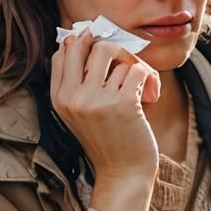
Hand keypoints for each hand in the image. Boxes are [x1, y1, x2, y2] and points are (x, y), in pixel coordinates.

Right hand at [50, 29, 159, 210]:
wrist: (123, 174)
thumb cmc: (107, 140)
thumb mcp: (80, 113)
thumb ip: (77, 82)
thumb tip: (79, 36)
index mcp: (59, 98)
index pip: (63, 52)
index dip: (83, 44)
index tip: (101, 51)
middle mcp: (74, 97)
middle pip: (88, 44)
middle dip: (111, 47)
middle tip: (124, 63)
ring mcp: (97, 100)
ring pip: (115, 53)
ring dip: (133, 64)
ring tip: (140, 84)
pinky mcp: (123, 103)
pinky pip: (137, 69)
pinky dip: (149, 78)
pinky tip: (150, 95)